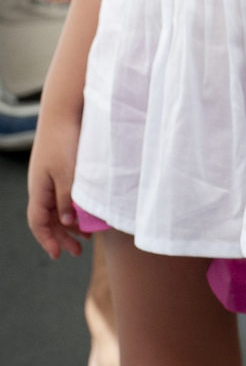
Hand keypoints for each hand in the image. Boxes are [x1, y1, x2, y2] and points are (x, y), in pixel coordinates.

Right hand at [27, 110, 83, 257]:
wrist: (64, 111)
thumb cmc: (65, 141)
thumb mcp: (68, 174)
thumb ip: (68, 200)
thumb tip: (69, 223)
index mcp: (39, 189)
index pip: (38, 222)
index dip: (47, 240)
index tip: (58, 255)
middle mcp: (41, 185)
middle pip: (48, 219)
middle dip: (61, 237)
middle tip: (78, 252)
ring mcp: (50, 177)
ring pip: (57, 209)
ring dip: (70, 224)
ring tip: (86, 236)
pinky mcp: (61, 169)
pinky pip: (64, 196)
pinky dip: (74, 209)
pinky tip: (88, 213)